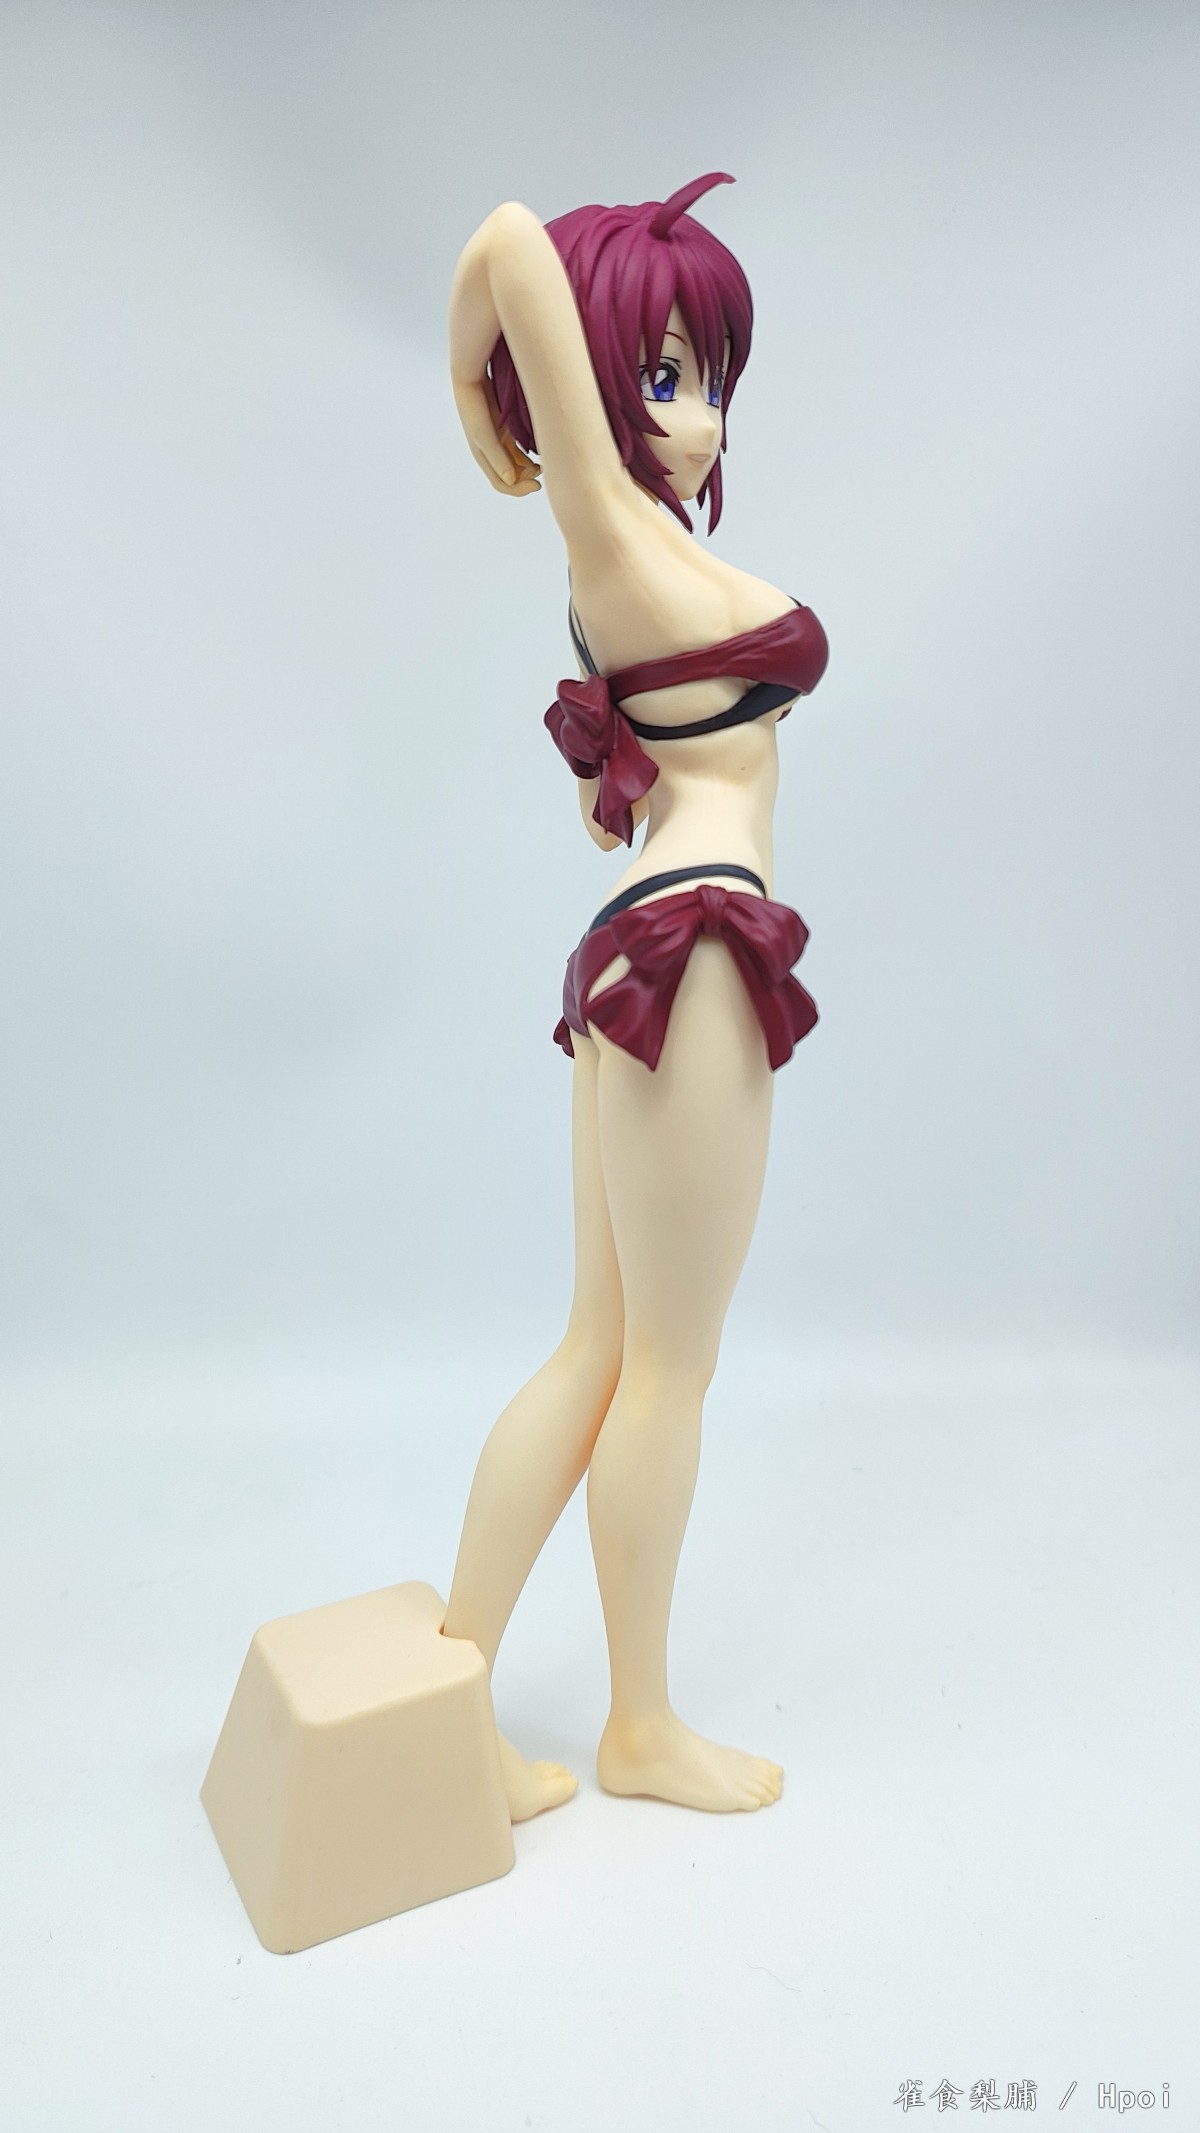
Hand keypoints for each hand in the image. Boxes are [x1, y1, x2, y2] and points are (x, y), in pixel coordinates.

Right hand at [452, 377, 540, 496]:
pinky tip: (541, 452)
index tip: (537, 484)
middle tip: (541, 471)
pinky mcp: (508, 428)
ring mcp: (500, 440)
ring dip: (530, 469)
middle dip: (526, 479)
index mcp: (484, 458)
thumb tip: (512, 481)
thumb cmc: (474, 406)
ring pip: (518, 464)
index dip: (519, 490)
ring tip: (543, 464)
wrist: (473, 377)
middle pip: (512, 477)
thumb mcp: (485, 434)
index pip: (503, 484)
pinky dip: (531, 455)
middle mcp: (492, 452)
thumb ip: (498, 458)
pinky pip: (521, 449)